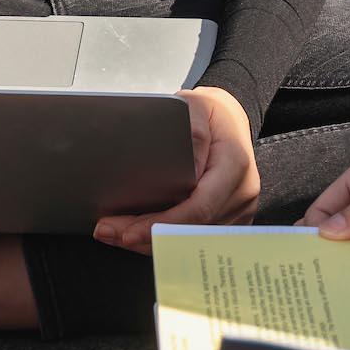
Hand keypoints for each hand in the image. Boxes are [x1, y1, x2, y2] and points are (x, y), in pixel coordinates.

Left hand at [92, 84, 258, 254]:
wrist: (231, 119)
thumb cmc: (209, 115)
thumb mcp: (198, 107)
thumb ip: (192, 131)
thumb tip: (187, 166)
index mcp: (235, 166)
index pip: (199, 207)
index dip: (163, 225)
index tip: (129, 232)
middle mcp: (241, 194)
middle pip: (191, 230)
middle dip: (147, 237)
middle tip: (108, 231)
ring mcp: (238, 211)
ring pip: (191, 241)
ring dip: (151, 243)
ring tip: (114, 232)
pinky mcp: (230, 221)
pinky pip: (195, 239)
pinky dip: (165, 240)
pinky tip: (138, 234)